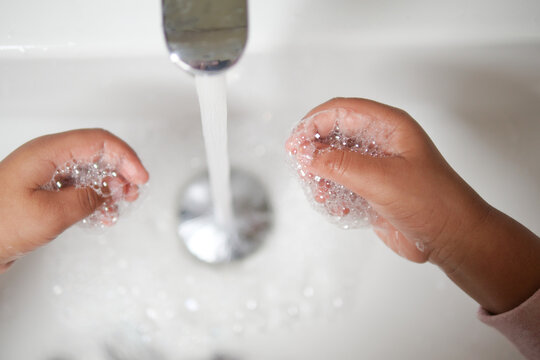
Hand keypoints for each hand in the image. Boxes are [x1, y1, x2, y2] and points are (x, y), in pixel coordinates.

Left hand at [0, 129, 148, 272]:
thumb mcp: (50, 214)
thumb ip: (86, 199)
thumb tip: (107, 192)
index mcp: (48, 153)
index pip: (99, 142)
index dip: (126, 157)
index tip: (140, 177)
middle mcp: (48, 158)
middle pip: (97, 152)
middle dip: (121, 171)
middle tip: (132, 192)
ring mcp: (45, 173)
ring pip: (89, 169)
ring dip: (110, 186)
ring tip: (119, 204)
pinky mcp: (43, 190)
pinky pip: (77, 185)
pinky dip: (95, 197)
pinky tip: (101, 213)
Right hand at [287, 98, 539, 312]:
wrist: (451, 238)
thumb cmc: (432, 202)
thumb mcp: (381, 179)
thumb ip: (340, 164)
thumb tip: (307, 154)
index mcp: (389, 127)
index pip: (342, 111)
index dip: (314, 123)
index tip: (296, 144)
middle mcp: (381, 142)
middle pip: (335, 135)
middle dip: (315, 151)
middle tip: (302, 168)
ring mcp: (376, 167)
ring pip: (336, 161)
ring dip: (322, 176)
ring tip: (321, 192)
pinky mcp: (373, 189)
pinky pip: (343, 184)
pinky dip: (334, 193)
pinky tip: (338, 206)